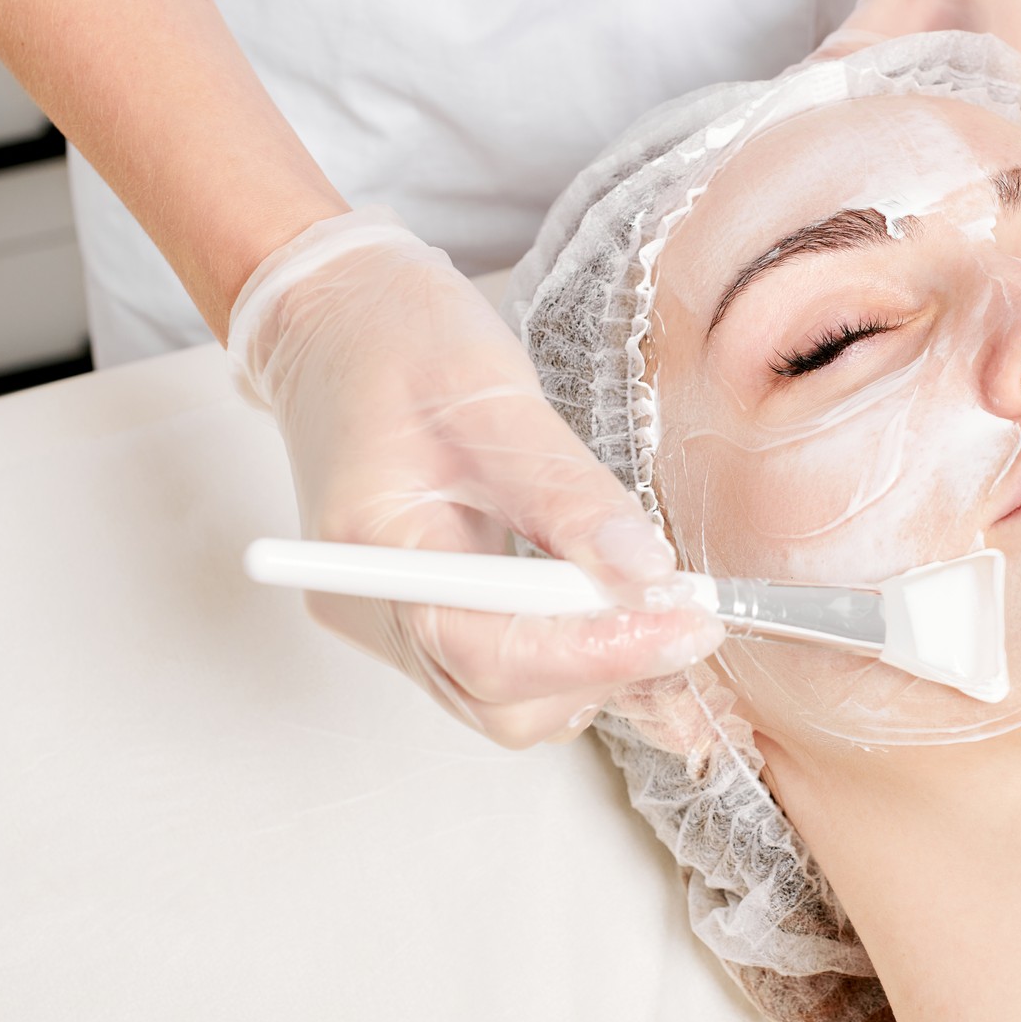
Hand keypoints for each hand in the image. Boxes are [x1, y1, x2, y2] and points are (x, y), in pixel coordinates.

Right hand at [231, 207, 724, 747]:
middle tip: (682, 611)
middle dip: (602, 667)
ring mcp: (389, 620)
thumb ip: (568, 492)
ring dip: (589, 667)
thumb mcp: (491, 393)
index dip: (599, 652)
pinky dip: (567, 654)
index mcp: (373, 549)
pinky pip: (501, 671)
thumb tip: (645, 573)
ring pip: (506, 700)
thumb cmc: (393, 338)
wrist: (335, 320)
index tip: (685, 622)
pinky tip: (607, 602)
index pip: (490, 653)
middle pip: (499, 701)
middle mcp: (370, 608)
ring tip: (647, 598)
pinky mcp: (418, 616)